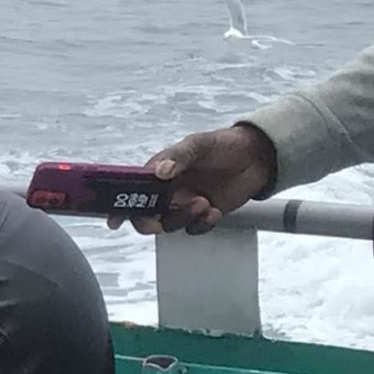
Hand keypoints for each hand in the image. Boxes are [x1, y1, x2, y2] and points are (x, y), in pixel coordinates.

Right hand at [123, 124, 275, 234]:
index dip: (120, 206)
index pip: (132, 191)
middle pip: (145, 215)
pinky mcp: (203, 215)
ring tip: (204, 203)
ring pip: (171, 224)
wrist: (258, 156)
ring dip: (184, 219)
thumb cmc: (224, 144)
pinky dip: (202, 225)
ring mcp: (184, 204)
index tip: (115, 220)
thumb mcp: (199, 144)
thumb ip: (179, 157)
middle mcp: (167, 191)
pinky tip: (214, 211)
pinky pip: (194, 229)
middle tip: (160, 223)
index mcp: (158, 172)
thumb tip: (159, 173)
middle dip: (150, 223)